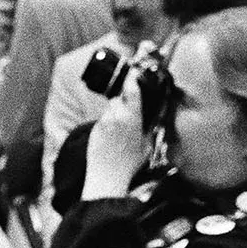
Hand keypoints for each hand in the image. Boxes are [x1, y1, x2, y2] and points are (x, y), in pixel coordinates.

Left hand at [82, 75, 150, 200]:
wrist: (108, 175)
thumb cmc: (130, 163)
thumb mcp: (147, 145)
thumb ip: (148, 127)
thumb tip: (152, 117)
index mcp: (131, 117)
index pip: (131, 89)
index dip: (133, 78)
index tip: (135, 72)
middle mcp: (115, 115)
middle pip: (119, 98)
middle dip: (125, 100)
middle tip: (132, 109)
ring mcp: (103, 121)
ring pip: (111, 109)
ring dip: (117, 113)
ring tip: (122, 130)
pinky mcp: (94, 127)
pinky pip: (104, 120)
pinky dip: (109, 123)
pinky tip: (113, 137)